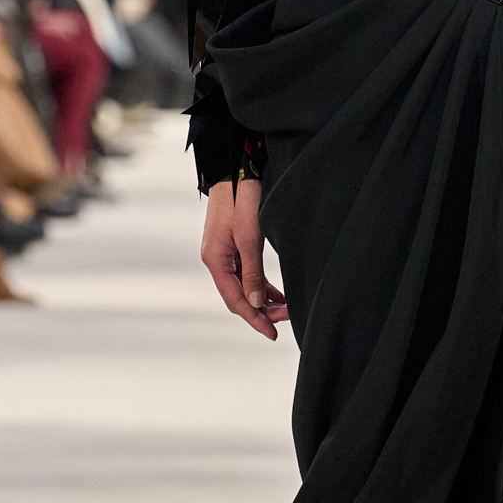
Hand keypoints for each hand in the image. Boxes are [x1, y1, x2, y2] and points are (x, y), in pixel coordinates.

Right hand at [200, 177, 288, 339]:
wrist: (233, 170)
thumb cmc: (240, 198)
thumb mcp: (249, 235)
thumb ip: (253, 270)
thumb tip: (257, 302)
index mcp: (215, 260)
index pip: (235, 299)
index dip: (254, 319)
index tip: (272, 333)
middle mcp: (217, 260)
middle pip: (238, 296)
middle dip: (262, 311)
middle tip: (287, 319)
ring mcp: (224, 254)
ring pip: (244, 286)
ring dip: (263, 299)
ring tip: (286, 310)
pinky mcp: (233, 246)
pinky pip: (247, 273)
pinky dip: (261, 285)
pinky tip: (276, 294)